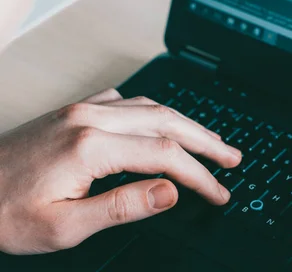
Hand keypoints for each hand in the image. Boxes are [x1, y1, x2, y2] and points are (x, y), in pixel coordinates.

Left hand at [0, 89, 241, 254]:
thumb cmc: (2, 212)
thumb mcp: (63, 226)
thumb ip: (123, 206)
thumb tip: (170, 192)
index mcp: (90, 146)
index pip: (166, 155)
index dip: (199, 175)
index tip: (218, 192)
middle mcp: (90, 118)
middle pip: (167, 121)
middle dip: (206, 140)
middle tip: (232, 156)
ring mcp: (82, 109)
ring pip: (150, 106)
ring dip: (185, 123)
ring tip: (209, 140)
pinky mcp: (74, 110)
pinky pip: (125, 101)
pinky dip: (153, 111)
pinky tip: (159, 121)